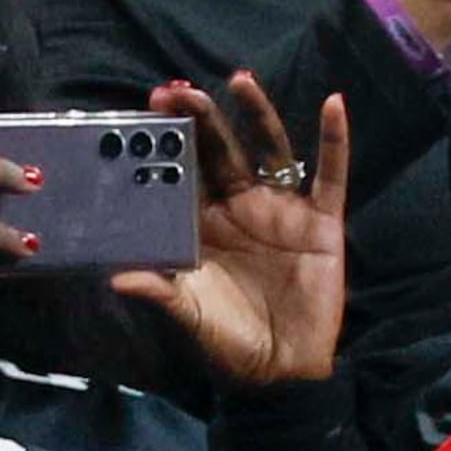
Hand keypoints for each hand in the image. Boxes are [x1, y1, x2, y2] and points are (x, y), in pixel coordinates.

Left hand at [115, 78, 351, 389]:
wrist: (284, 370)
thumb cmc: (230, 343)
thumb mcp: (190, 316)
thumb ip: (161, 292)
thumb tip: (116, 279)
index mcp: (204, 224)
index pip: (185, 171)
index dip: (170, 140)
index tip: (151, 106)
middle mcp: (241, 207)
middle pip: (221, 150)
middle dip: (202, 118)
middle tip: (179, 88)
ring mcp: (283, 210)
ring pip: (270, 150)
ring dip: (257, 114)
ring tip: (240, 80)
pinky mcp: (322, 221)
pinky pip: (330, 174)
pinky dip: (334, 139)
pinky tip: (333, 104)